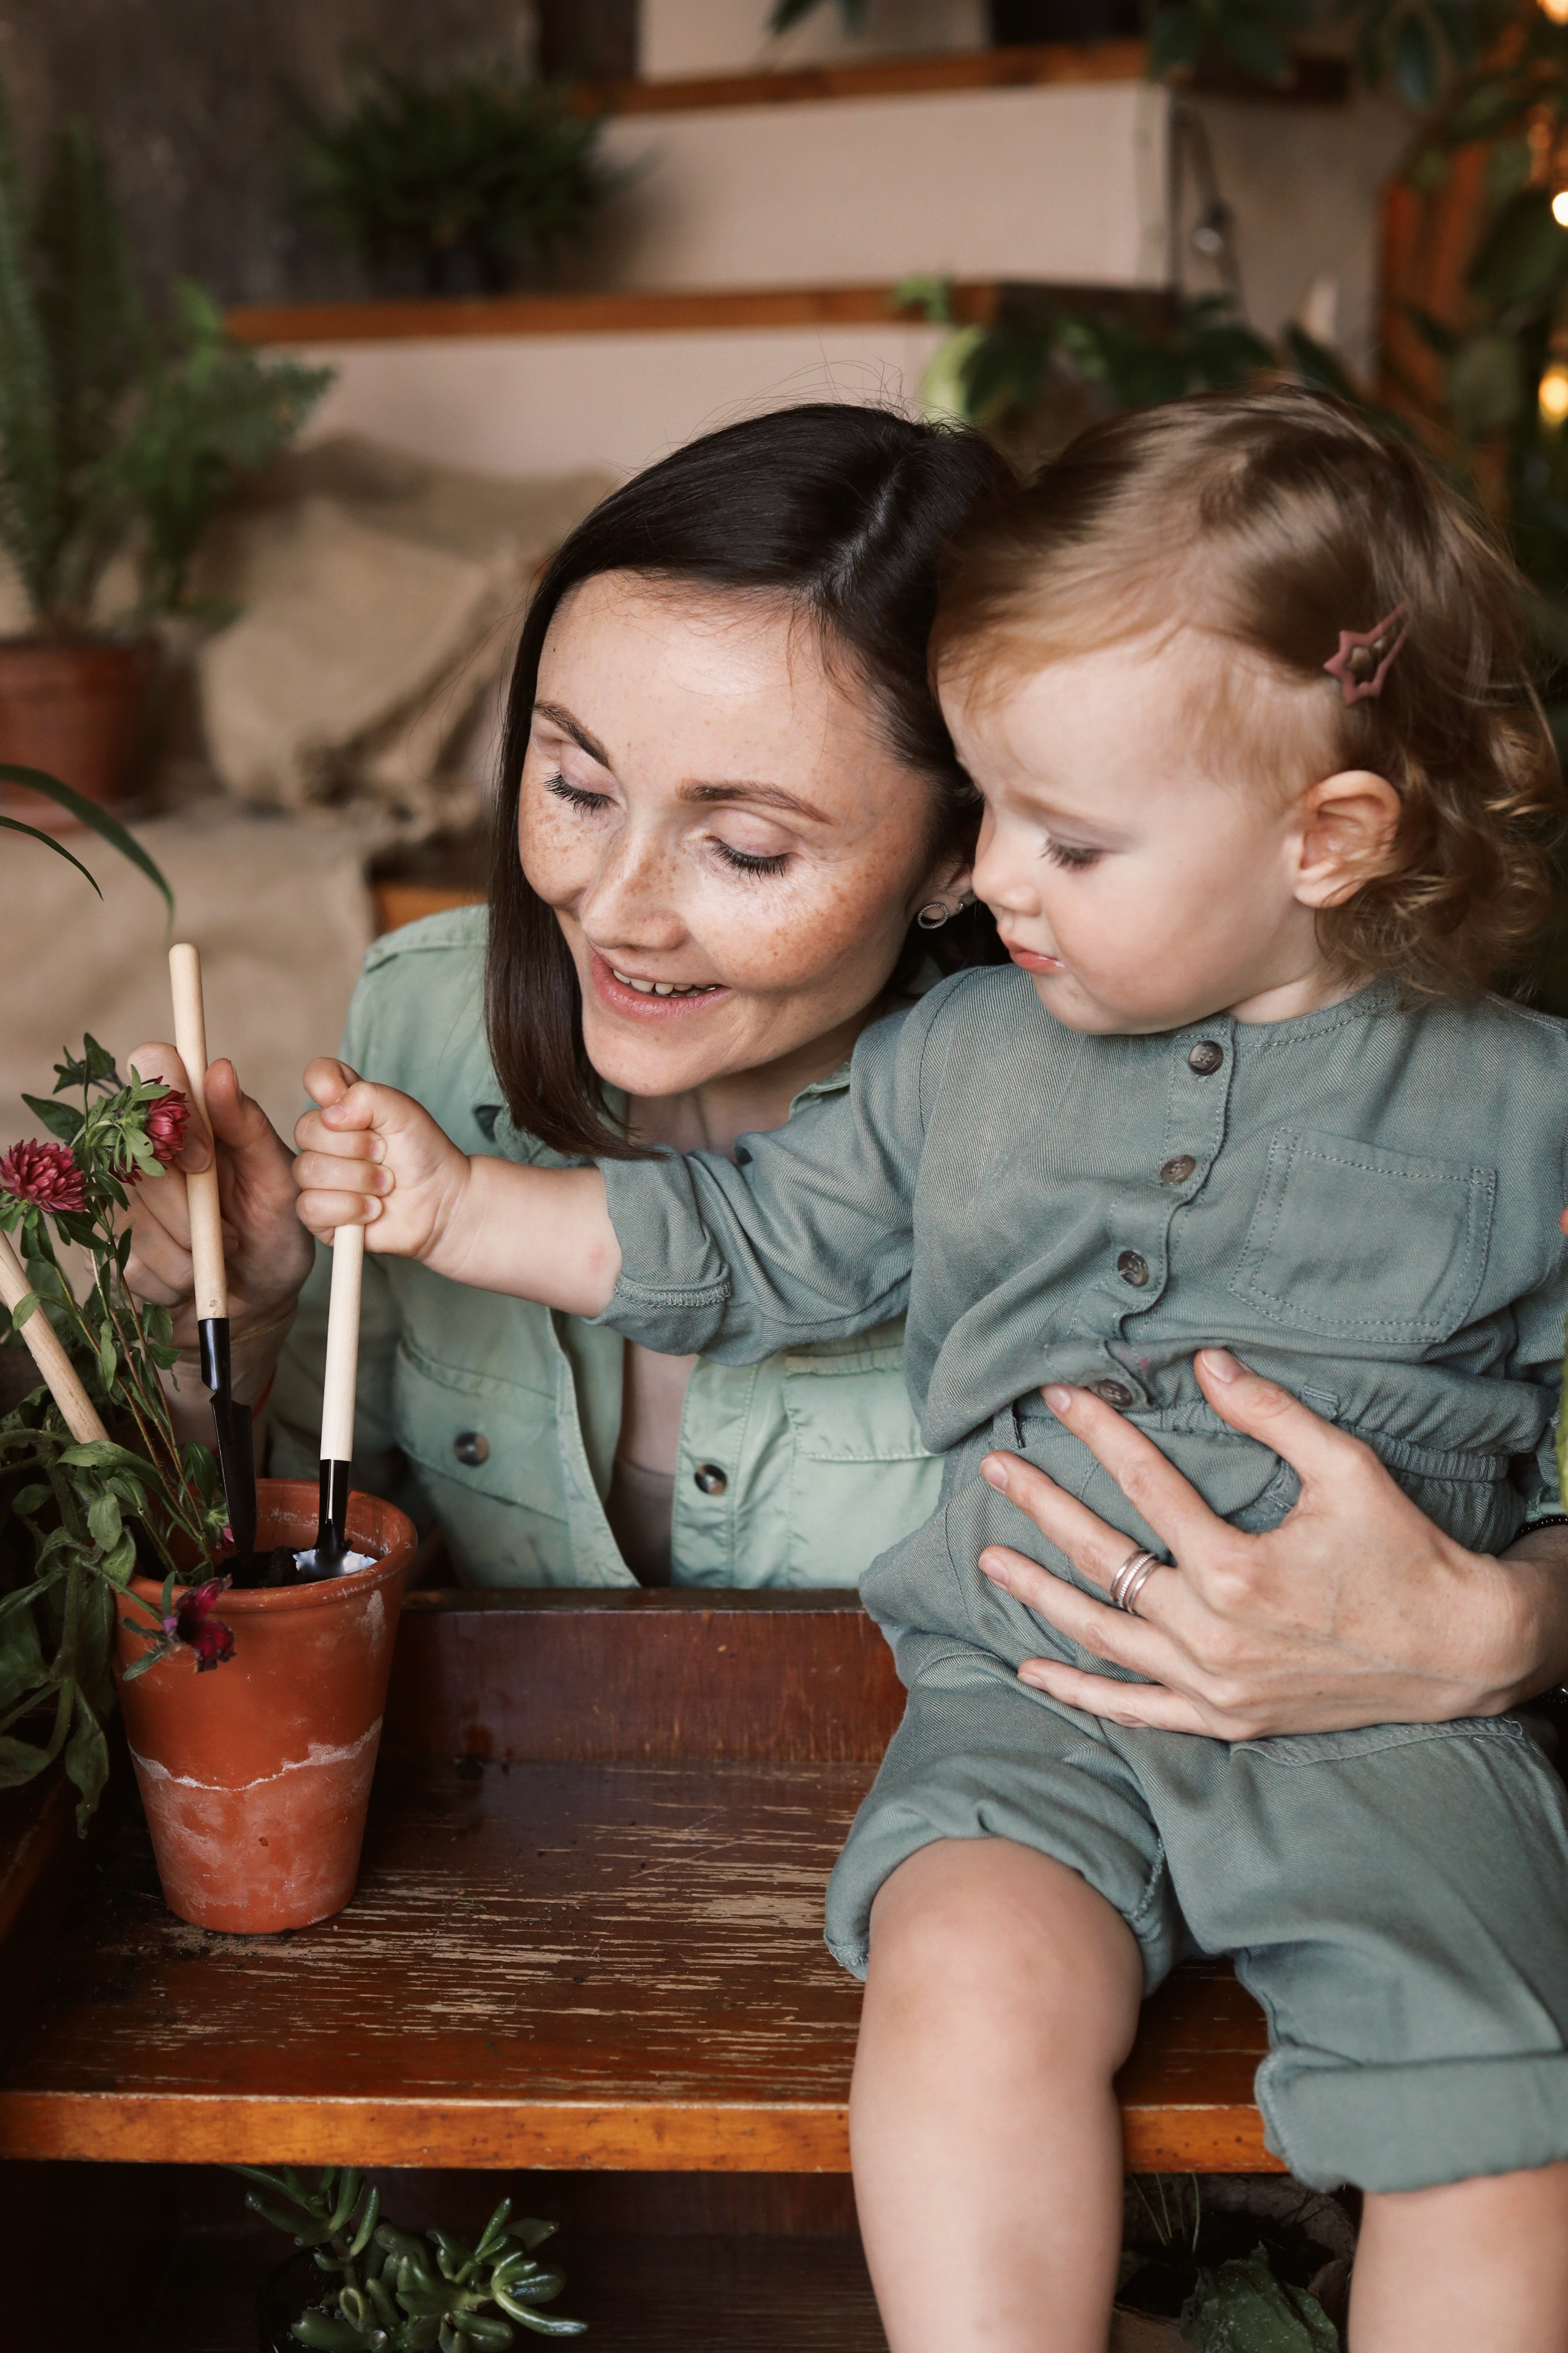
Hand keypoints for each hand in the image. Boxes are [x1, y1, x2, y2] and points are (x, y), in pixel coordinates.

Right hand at [122, 1045, 312, 1353]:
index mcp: (190, 1114)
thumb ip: (248, 1125)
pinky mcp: (109, 1246)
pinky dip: (175, 1279)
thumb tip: (219, 1069)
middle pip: (135, 1155)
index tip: (204, 1159)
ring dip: (188, 1251)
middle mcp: (144, 1147)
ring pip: (134, 1217)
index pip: (151, 1063)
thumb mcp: (278, 1177)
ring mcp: (120, 1196)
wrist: (260, 1299)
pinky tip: (195, 1276)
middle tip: (230, 1230)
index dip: (171, 1107)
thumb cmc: (275, 1228)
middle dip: (187, 1207)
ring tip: (219, 1253)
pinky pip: (132, 1263)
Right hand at [293, 1059, 472, 1270]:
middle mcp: (324, 1139)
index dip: (328, 1085)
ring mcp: (318, 1177)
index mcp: (343, 1106)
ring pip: (309, 1171)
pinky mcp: (319, 1214)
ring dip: (359, 1179)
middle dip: (355, 1146)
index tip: (358, 1105)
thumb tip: (330, 1114)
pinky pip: (311, 1206)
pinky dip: (349, 1208)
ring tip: (386, 1184)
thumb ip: (368, 1097)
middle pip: (306, 1130)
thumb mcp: (404, 1113)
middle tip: (385, 1156)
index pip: (317, 1077)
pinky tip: (372, 1208)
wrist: (442, 1202)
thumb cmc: (423, 1154)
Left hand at [976, 1348, 1546, 1738]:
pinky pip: (1134, 1710)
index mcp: (1237, 1567)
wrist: (1460, 1653)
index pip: (1144, 1484)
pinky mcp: (1224, 1720)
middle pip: (1102, 1559)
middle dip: (1042, 1507)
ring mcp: (1213, 1685)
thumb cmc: (1405, 1554)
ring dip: (1039, 1594)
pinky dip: (1080, 1692)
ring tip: (989, 1559)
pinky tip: (1031, 1669)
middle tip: (993, 1469)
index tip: (1057, 1398)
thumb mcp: (1346, 1468)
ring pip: (1102, 1635)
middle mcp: (1212, 1633)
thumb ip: (1270, 1414)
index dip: (1097, 1433)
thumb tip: (1206, 1363)